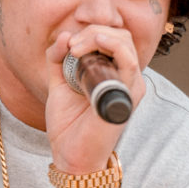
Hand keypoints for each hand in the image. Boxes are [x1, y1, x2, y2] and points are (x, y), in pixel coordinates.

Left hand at [44, 27, 145, 171]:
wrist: (70, 156)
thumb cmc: (68, 126)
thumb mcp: (59, 84)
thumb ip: (58, 58)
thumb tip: (65, 35)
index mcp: (113, 73)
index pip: (112, 37)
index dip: (90, 32)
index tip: (67, 44)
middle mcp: (126, 77)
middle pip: (119, 35)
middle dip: (92, 32)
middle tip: (71, 46)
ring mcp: (130, 86)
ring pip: (124, 42)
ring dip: (97, 36)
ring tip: (75, 49)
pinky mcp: (127, 95)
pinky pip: (129, 61)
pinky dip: (111, 46)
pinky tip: (91, 47)